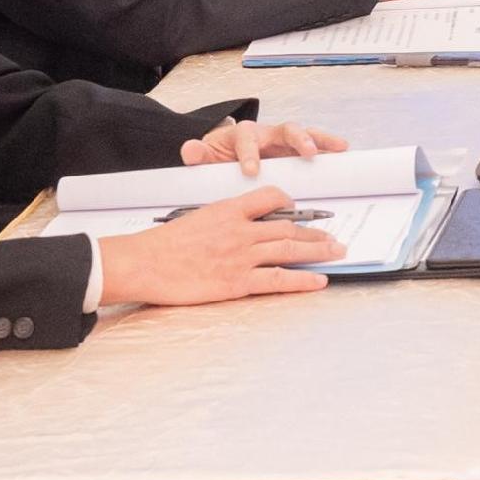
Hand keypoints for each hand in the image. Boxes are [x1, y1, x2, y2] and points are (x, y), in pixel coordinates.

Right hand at [96, 185, 340, 307]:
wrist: (143, 264)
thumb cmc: (162, 244)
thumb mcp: (195, 219)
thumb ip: (222, 219)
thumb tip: (240, 224)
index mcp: (228, 210)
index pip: (270, 197)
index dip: (289, 203)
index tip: (299, 209)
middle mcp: (240, 231)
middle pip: (288, 227)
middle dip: (314, 232)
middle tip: (333, 236)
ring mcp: (241, 257)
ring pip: (290, 250)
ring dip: (318, 251)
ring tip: (336, 252)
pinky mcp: (237, 282)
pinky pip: (278, 280)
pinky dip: (303, 280)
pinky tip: (319, 280)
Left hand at [178, 117, 346, 179]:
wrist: (225, 156)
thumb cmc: (219, 157)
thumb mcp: (205, 157)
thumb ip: (198, 154)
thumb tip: (190, 151)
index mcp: (242, 135)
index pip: (246, 140)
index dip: (249, 154)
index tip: (250, 171)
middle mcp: (266, 133)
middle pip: (284, 129)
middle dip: (296, 139)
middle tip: (305, 152)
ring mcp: (282, 141)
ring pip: (304, 134)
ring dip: (320, 140)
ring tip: (336, 147)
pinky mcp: (295, 151)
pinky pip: (315, 145)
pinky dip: (328, 146)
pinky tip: (343, 151)